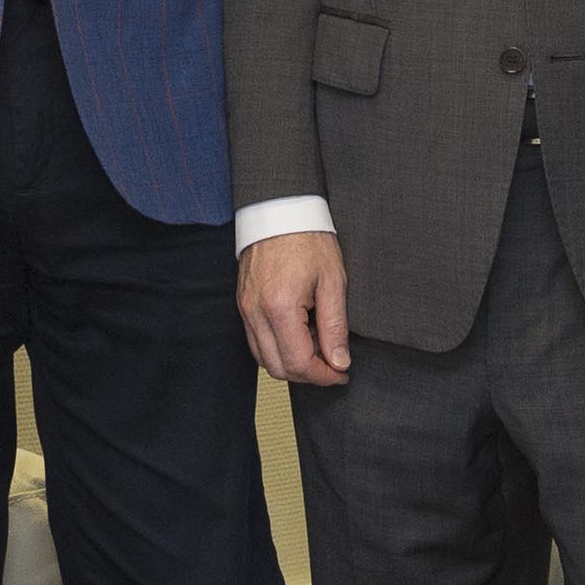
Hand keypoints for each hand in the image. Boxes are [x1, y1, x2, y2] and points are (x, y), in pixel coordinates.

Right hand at [237, 230, 350, 385]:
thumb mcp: (333, 281)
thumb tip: (339, 362)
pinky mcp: (243, 303)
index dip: (324, 376)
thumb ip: (335, 327)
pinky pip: (256, 340)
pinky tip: (299, 334)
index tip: (342, 373)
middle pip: (278, 368)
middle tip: (333, 364)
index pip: (299, 363)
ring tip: (317, 346)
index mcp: (280, 307)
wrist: (280, 209)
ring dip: (291, 362)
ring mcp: (245, 308)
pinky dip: (277, 348)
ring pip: (264, 358)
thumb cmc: (308, 238)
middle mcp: (256, 312)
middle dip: (308, 374)